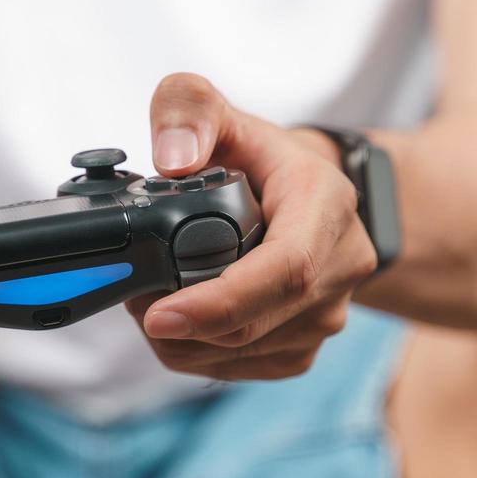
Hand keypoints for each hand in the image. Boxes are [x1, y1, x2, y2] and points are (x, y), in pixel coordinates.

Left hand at [127, 74, 376, 380]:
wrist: (299, 190)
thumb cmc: (253, 153)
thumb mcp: (215, 109)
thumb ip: (187, 111)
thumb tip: (172, 160)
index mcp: (326, 203)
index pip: (287, 268)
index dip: (222, 301)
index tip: (161, 314)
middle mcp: (342, 263)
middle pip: (260, 322)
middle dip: (185, 324)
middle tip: (134, 301)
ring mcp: (329, 312)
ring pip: (247, 352)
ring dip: (185, 342)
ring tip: (151, 302)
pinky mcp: (306, 344)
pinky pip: (246, 368)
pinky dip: (199, 355)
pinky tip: (179, 324)